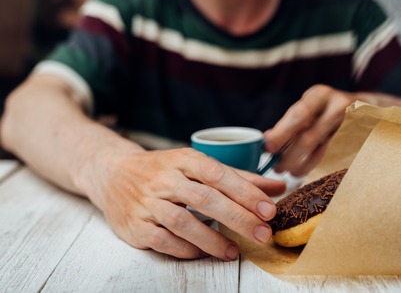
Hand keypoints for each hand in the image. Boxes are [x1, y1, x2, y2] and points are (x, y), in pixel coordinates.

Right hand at [78, 147, 285, 260]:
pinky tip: (202, 252)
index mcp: (183, 159)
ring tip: (234, 251)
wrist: (112, 173)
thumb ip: (237, 177)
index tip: (270, 209)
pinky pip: (163, 240)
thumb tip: (277, 188)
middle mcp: (164, 179)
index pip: (218, 174)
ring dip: (212, 239)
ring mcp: (147, 203)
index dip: (246, 192)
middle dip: (237, 217)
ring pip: (182, 222)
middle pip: (204, 198)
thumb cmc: (163, 170)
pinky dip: (185, 249)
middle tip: (263, 233)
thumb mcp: (196, 165)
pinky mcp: (135, 225)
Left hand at [264, 84, 354, 175]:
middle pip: (309, 137)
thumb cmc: (328, 108)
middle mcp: (338, 107)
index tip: (267, 146)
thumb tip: (268, 139)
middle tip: (276, 166)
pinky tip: (302, 170)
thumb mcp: (312, 104)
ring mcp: (351, 126)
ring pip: (320, 152)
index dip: (281, 133)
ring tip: (288, 170)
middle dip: (289, 155)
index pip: (299, 115)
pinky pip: (331, 159)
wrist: (367, 108)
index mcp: (320, 95)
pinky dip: (314, 167)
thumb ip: (293, 120)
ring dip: (300, 165)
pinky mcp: (358, 142)